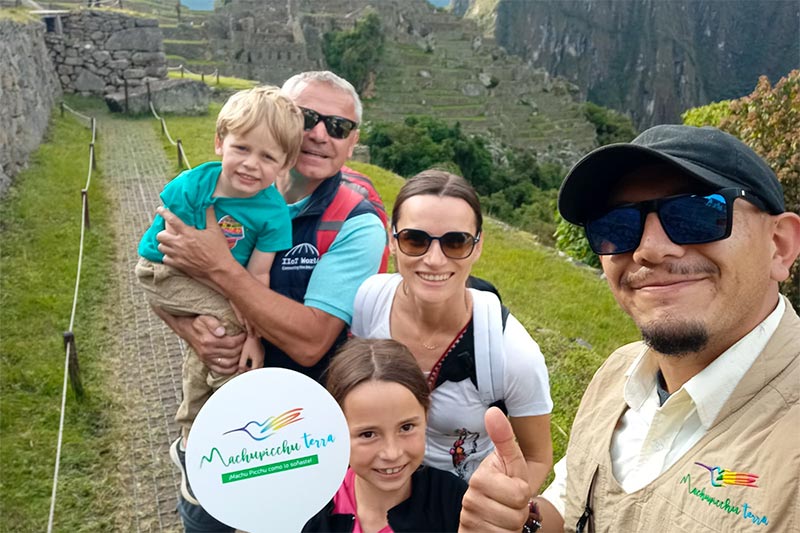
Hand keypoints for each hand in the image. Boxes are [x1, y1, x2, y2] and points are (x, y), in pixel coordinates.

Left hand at [156, 206, 233, 279]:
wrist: (219, 269)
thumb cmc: (218, 250)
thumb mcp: (216, 231)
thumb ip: (210, 217)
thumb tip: (209, 205)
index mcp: (188, 233)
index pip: (172, 220)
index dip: (164, 213)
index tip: (160, 209)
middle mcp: (179, 244)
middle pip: (160, 236)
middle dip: (163, 233)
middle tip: (169, 233)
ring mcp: (177, 255)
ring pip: (161, 248)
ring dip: (164, 244)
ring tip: (171, 244)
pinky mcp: (178, 265)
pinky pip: (165, 259)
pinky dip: (167, 256)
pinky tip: (173, 255)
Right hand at [185, 315, 245, 374]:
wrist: (185, 329)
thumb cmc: (197, 323)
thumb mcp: (205, 318)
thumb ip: (213, 324)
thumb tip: (222, 331)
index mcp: (209, 340)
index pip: (231, 343)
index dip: (241, 339)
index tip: (245, 334)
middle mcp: (208, 352)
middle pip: (232, 353)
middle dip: (242, 348)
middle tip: (246, 342)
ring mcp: (207, 359)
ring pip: (228, 364)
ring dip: (238, 359)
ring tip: (242, 351)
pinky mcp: (206, 363)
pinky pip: (220, 370)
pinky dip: (230, 370)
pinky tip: (235, 365)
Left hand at [239, 335, 263, 372]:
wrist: (254, 333)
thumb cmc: (249, 343)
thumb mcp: (244, 354)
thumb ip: (242, 363)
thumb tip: (240, 370)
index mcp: (257, 361)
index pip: (253, 371)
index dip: (247, 372)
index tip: (242, 370)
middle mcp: (262, 359)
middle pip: (257, 370)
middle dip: (251, 371)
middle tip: (244, 369)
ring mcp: (263, 355)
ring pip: (260, 365)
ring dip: (254, 367)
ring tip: (247, 366)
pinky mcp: (262, 352)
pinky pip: (260, 360)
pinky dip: (256, 362)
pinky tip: (251, 360)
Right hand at [460, 407, 530, 532]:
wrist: (490, 506)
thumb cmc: (505, 481)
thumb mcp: (510, 460)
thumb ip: (504, 437)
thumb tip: (493, 411)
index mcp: (480, 480)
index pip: (520, 495)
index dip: (523, 493)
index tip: (513, 487)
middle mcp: (469, 501)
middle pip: (515, 517)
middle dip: (518, 512)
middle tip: (509, 503)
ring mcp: (469, 522)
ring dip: (512, 527)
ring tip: (503, 516)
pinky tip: (497, 529)